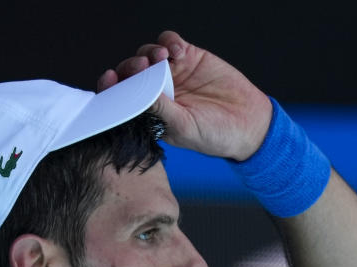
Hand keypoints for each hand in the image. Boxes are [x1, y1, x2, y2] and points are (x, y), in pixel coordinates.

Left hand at [97, 31, 271, 160]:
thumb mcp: (183, 127)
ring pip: (147, 54)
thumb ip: (160, 110)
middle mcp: (156, 91)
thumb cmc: (214, 134)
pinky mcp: (189, 58)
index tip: (109, 80)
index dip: (111, 87)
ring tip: (161, 58)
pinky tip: (177, 50)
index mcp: (149, 112)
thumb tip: (136, 95)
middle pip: (131, 72)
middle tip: (140, 68)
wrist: (248, 123)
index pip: (122, 97)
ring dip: (149, 53)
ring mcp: (172, 73)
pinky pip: (171, 42)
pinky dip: (169, 42)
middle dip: (130, 68)